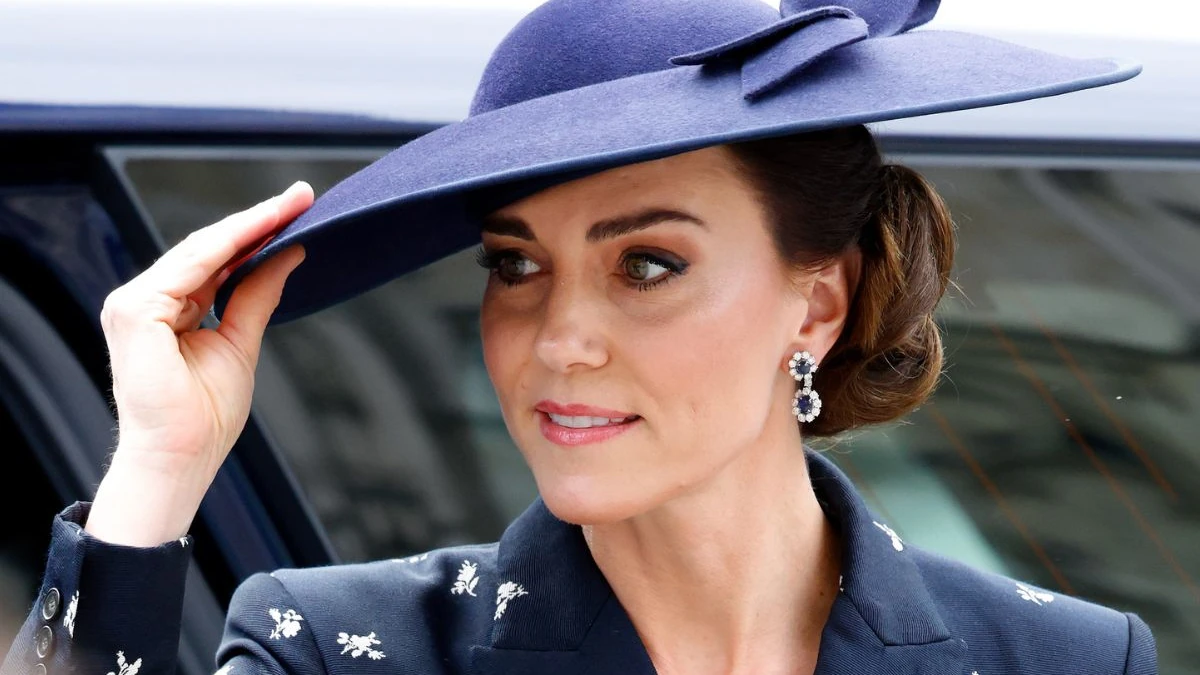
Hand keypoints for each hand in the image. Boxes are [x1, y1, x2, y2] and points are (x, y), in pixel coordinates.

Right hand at [85, 182, 312, 545]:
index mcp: (166, 309)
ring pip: (201, 250)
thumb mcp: (241, 341)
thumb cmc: (204, 416)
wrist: (182, 456)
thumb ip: (258, 295)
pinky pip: (191, 266)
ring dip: (250, 224)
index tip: (297, 210)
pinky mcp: (134, 310)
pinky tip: (264, 228)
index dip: (257, 233)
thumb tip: (289, 254)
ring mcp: (133, 303)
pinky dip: (230, 244)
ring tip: (292, 205)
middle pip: (209, 248)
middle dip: (259, 220)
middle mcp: (145, 300)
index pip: (216, 260)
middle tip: (302, 196)